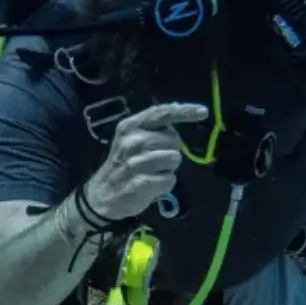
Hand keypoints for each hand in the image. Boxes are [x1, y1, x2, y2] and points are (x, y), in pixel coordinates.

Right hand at [82, 102, 209, 220]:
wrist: (102, 195)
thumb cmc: (123, 165)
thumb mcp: (131, 139)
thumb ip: (153, 127)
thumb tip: (180, 109)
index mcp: (129, 126)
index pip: (161, 113)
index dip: (185, 111)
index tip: (203, 112)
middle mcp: (132, 141)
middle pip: (174, 140)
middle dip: (171, 151)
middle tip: (155, 162)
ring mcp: (135, 162)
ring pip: (174, 159)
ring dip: (169, 168)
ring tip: (153, 173)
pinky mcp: (141, 182)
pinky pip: (170, 179)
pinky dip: (165, 184)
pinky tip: (152, 186)